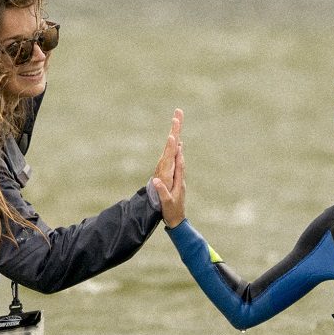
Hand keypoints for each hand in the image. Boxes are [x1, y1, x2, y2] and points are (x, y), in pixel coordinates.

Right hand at [151, 109, 185, 226]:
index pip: (175, 156)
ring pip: (176, 151)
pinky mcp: (174, 177)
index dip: (173, 145)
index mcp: (176, 176)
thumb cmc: (171, 212)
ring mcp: (176, 174)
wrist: (178, 220)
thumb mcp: (167, 203)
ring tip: (177, 122)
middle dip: (177, 130)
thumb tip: (155, 179)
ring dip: (176, 136)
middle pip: (177, 148)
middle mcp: (177, 172)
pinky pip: (175, 159)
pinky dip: (176, 149)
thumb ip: (162, 191)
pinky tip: (178, 145)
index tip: (173, 133)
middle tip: (178, 113)